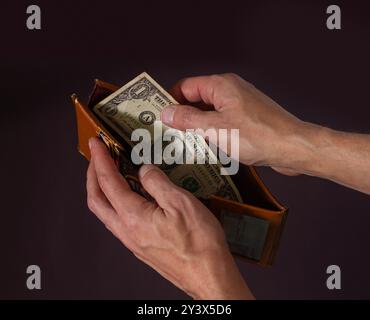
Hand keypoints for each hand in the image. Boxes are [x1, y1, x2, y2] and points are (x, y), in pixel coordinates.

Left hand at [86, 137, 253, 298]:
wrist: (209, 276)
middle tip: (97, 158)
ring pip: (106, 212)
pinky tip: (132, 197)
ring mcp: (133, 241)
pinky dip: (117, 203)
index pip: (108, 182)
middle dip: (92, 175)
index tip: (95, 143)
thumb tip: (144, 170)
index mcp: (134, 217)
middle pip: (96, 200)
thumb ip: (157, 182)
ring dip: (103, 190)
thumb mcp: (180, 203)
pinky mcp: (142, 247)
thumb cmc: (199, 244)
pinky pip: (119, 221)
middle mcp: (127, 231)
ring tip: (112, 174)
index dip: (100, 159)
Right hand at [161, 73, 304, 174]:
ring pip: (209, 111)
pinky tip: (205, 146)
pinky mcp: (247, 118)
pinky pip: (222, 120)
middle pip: (197, 98)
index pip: (186, 86)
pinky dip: (211, 131)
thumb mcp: (215, 128)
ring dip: (196, 125)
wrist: (292, 147)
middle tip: (167, 133)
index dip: (170, 100)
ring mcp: (240, 104)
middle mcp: (230, 90)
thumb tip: (166, 113)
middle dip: (182, 115)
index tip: (158, 116)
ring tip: (182, 143)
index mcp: (221, 85)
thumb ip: (188, 120)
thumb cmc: (258, 136)